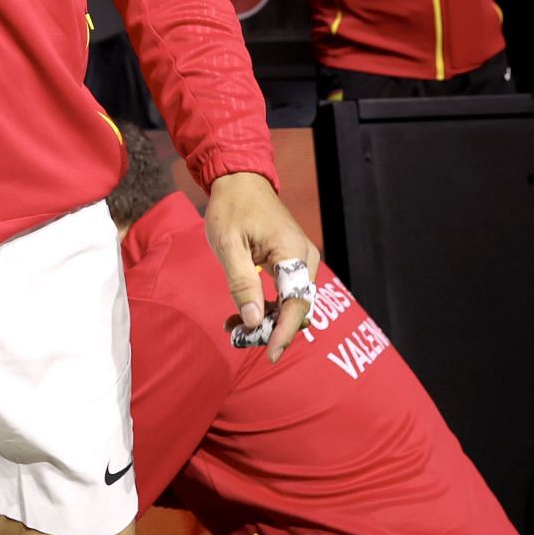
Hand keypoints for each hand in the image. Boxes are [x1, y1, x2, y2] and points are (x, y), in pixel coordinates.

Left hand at [205, 172, 320, 363]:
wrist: (240, 180)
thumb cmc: (232, 208)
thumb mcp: (227, 244)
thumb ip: (241, 282)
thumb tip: (254, 321)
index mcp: (292, 252)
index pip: (297, 302)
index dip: (284, 332)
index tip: (269, 354)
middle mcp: (305, 258)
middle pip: (297, 307)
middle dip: (271, 329)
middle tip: (236, 337)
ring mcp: (301, 260)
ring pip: (292, 303)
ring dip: (267, 320)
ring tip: (232, 327)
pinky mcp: (293, 262)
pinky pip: (287, 293)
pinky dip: (268, 307)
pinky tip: (241, 314)